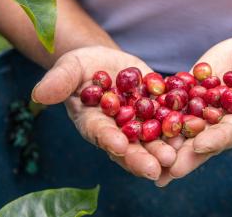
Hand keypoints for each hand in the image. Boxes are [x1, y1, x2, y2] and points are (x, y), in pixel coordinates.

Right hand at [32, 46, 176, 179]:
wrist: (109, 62)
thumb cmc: (85, 65)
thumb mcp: (71, 67)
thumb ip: (59, 81)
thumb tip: (39, 94)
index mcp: (94, 123)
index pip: (100, 133)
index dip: (108, 139)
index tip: (118, 145)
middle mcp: (118, 130)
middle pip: (129, 146)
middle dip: (141, 157)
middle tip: (155, 168)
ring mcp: (140, 124)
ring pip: (152, 140)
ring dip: (163, 150)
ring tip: (175, 158)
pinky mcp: (158, 113)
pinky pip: (170, 121)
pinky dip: (180, 128)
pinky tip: (193, 133)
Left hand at [156, 37, 231, 185]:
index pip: (225, 136)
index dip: (213, 141)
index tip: (199, 146)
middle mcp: (216, 122)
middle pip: (197, 139)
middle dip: (181, 153)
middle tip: (164, 167)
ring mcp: (200, 107)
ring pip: (180, 123)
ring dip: (162, 136)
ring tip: (145, 149)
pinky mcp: (189, 90)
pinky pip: (172, 97)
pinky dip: (156, 105)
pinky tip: (138, 112)